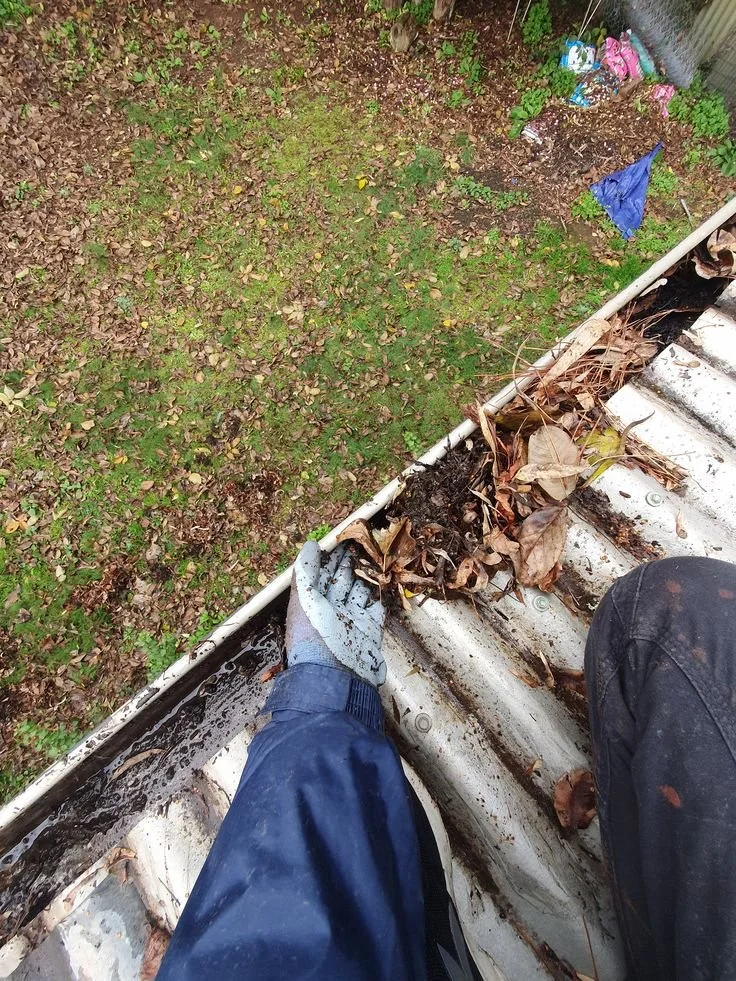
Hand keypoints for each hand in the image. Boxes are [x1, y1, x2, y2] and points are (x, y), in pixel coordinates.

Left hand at [285, 541, 386, 685]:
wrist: (334, 676)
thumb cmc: (313, 637)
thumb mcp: (303, 599)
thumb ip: (306, 571)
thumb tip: (310, 544)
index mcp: (312, 605)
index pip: (322, 576)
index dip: (330, 558)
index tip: (339, 540)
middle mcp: (331, 612)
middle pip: (342, 581)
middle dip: (349, 562)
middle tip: (359, 542)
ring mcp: (352, 620)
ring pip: (360, 590)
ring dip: (365, 573)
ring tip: (372, 553)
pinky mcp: (370, 629)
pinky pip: (376, 607)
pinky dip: (379, 592)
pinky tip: (382, 578)